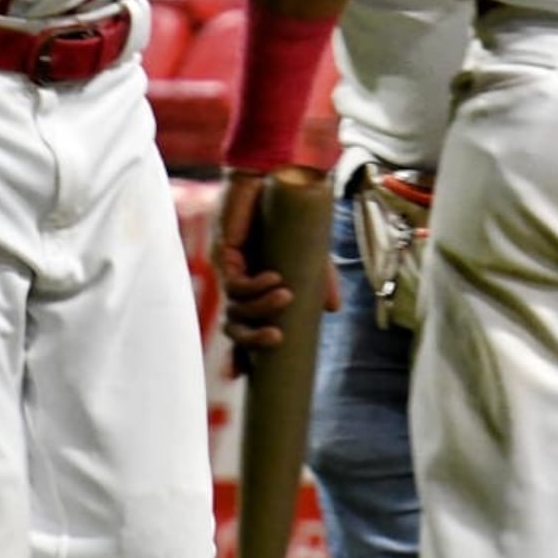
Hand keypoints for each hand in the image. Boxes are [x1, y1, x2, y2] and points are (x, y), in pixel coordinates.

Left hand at [212, 170, 338, 375]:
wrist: (275, 181)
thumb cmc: (290, 218)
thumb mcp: (311, 256)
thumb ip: (320, 281)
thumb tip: (333, 310)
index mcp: (255, 291)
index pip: (244, 329)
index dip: (242, 355)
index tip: (248, 376)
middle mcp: (239, 285)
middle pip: (234, 329)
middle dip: (251, 342)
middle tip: (277, 339)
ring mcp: (229, 271)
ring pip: (234, 309)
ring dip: (261, 308)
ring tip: (286, 296)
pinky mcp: (224, 253)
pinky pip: (236, 283)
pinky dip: (255, 286)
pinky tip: (274, 279)